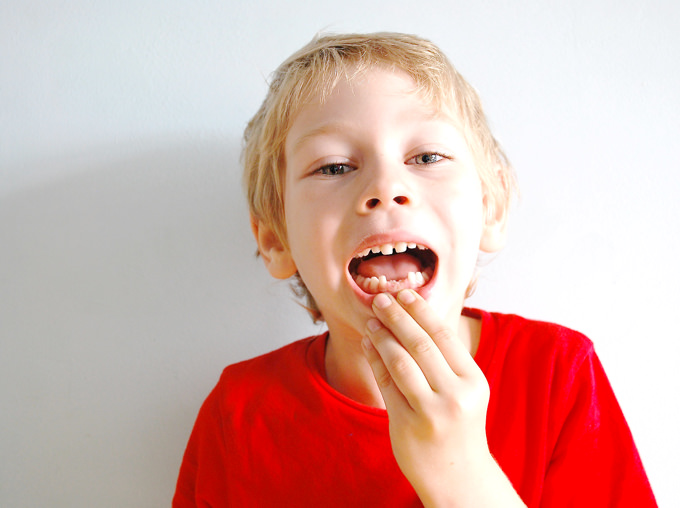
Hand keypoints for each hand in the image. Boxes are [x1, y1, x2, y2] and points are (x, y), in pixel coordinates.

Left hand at [362, 290, 522, 506]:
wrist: (459, 479)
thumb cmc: (459, 427)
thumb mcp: (464, 392)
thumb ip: (446, 361)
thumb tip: (414, 319)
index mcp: (473, 381)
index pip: (444, 336)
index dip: (421, 311)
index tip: (404, 293)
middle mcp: (456, 395)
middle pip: (420, 344)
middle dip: (397, 317)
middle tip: (380, 298)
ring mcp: (432, 411)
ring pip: (401, 362)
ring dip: (382, 337)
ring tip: (371, 321)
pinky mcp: (408, 424)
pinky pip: (387, 384)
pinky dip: (376, 360)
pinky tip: (369, 345)